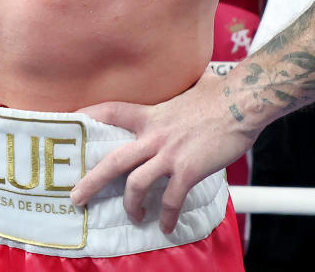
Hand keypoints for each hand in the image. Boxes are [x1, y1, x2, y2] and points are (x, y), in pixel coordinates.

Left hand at [72, 71, 255, 232]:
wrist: (243, 101)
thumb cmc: (221, 93)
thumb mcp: (189, 90)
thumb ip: (178, 97)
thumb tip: (190, 88)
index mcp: (152, 114)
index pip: (111, 110)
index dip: (89, 114)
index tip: (72, 120)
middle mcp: (155, 135)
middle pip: (113, 161)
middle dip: (91, 183)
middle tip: (76, 198)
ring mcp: (170, 154)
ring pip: (135, 184)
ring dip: (131, 205)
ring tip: (135, 216)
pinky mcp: (188, 169)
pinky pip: (171, 199)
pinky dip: (166, 215)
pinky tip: (166, 226)